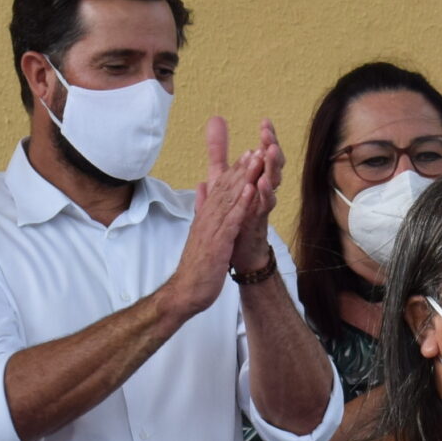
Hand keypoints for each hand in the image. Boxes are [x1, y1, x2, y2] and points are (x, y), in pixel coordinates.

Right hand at [164, 117, 256, 319]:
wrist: (185, 291)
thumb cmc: (195, 265)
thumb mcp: (199, 233)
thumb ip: (201, 209)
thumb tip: (201, 187)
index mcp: (205, 217)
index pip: (220, 189)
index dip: (234, 171)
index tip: (247, 154)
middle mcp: (207, 218)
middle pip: (225, 188)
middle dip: (241, 168)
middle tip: (255, 149)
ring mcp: (212, 229)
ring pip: (229, 199)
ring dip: (243, 178)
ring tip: (255, 161)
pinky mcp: (218, 243)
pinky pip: (230, 220)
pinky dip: (240, 204)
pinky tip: (250, 191)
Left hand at [229, 119, 284, 275]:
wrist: (237, 250)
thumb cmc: (235, 214)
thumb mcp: (222, 179)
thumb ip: (219, 155)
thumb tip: (216, 123)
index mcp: (254, 178)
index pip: (263, 154)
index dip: (266, 139)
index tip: (265, 122)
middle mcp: (262, 189)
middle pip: (272, 164)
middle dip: (272, 147)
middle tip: (268, 134)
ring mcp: (262, 204)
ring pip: (272, 182)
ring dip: (272, 166)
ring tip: (270, 151)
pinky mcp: (259, 220)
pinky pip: (265, 205)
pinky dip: (263, 193)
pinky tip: (261, 182)